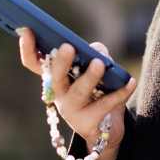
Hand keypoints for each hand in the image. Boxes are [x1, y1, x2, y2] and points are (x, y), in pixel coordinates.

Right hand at [19, 29, 135, 159]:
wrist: (107, 129)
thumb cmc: (98, 92)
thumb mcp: (95, 70)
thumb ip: (95, 55)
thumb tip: (96, 51)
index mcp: (55, 78)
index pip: (34, 63)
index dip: (28, 48)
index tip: (28, 30)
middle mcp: (59, 94)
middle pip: (55, 78)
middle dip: (60, 62)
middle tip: (67, 47)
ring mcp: (71, 110)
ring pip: (78, 92)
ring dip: (89, 77)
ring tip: (99, 64)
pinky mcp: (88, 123)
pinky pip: (104, 105)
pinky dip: (120, 92)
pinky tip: (131, 82)